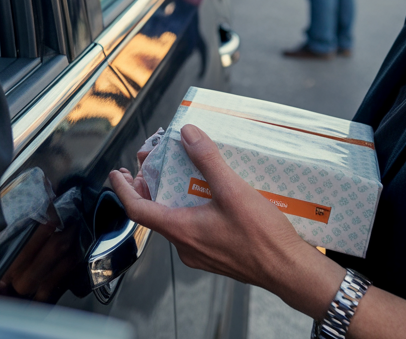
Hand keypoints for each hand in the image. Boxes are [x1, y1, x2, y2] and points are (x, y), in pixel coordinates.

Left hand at [108, 125, 342, 313]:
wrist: (289, 271)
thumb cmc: (262, 237)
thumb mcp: (233, 190)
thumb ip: (208, 160)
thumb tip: (188, 134)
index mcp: (180, 230)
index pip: (137, 209)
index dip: (122, 189)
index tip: (116, 173)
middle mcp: (185, 245)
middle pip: (154, 212)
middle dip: (147, 186)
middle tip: (148, 165)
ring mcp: (200, 253)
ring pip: (173, 221)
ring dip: (169, 197)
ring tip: (174, 174)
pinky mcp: (215, 256)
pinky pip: (192, 229)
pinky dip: (187, 208)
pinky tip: (203, 196)